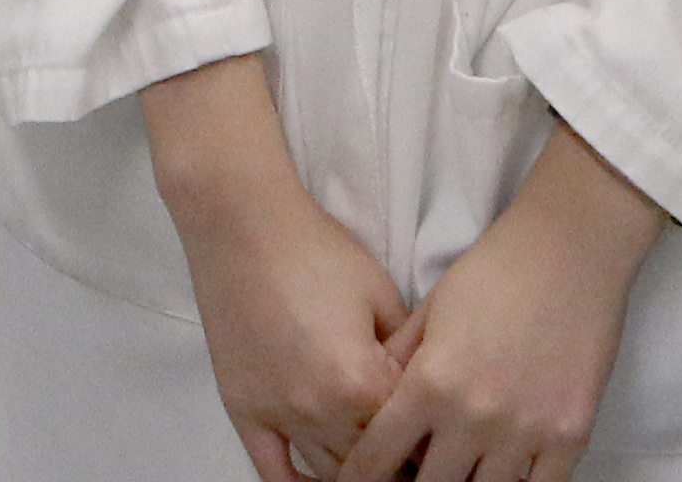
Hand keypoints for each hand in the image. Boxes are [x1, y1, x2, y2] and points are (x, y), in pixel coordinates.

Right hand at [140, 58, 405, 481]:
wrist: (244, 224)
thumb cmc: (317, 250)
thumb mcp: (382, 297)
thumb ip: (407, 354)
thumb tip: (427, 391)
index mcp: (363, 384)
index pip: (408, 437)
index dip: (426, 438)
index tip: (438, 441)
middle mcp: (320, 410)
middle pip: (371, 463)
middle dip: (396, 460)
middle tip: (411, 452)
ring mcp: (278, 413)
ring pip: (327, 471)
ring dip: (354, 472)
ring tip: (375, 463)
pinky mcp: (243, 408)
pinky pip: (272, 469)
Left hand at [344, 125, 665, 481]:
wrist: (570, 249)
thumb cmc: (494, 271)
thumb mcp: (429, 312)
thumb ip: (400, 366)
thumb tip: (371, 408)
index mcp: (431, 382)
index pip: (379, 456)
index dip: (361, 476)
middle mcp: (475, 416)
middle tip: (410, 477)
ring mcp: (527, 431)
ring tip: (457, 475)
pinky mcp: (572, 434)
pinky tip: (502, 477)